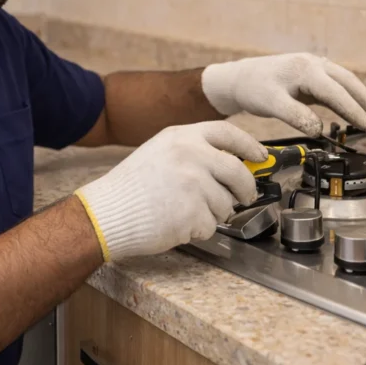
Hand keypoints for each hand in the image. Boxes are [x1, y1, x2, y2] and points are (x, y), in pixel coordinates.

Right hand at [74, 121, 266, 260]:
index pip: (228, 134)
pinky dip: (199, 230)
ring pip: (226, 204)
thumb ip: (195, 152)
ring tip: (182, 211)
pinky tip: (176, 223)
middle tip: (242, 198)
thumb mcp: (161, 151)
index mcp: (183, 136)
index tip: (260, 157)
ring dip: (213, 213)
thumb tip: (234, 165)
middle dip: (245, 189)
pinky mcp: (193, 212)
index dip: (249, 145)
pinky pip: (212, 225)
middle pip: (238, 172)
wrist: (105, 213)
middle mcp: (192, 155)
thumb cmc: (132, 187)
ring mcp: (194, 184)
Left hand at [200, 53, 365, 135]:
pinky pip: (336, 85)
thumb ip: (295, 116)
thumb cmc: (253, 89)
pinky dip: (350, 96)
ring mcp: (314, 67)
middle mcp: (312, 64)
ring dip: (362, 97)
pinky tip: (358, 108)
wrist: (241, 79)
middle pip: (346, 82)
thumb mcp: (270, 104)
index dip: (353, 109)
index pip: (335, 91)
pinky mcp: (312, 75)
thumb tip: (318, 130)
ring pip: (345, 81)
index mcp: (304, 69)